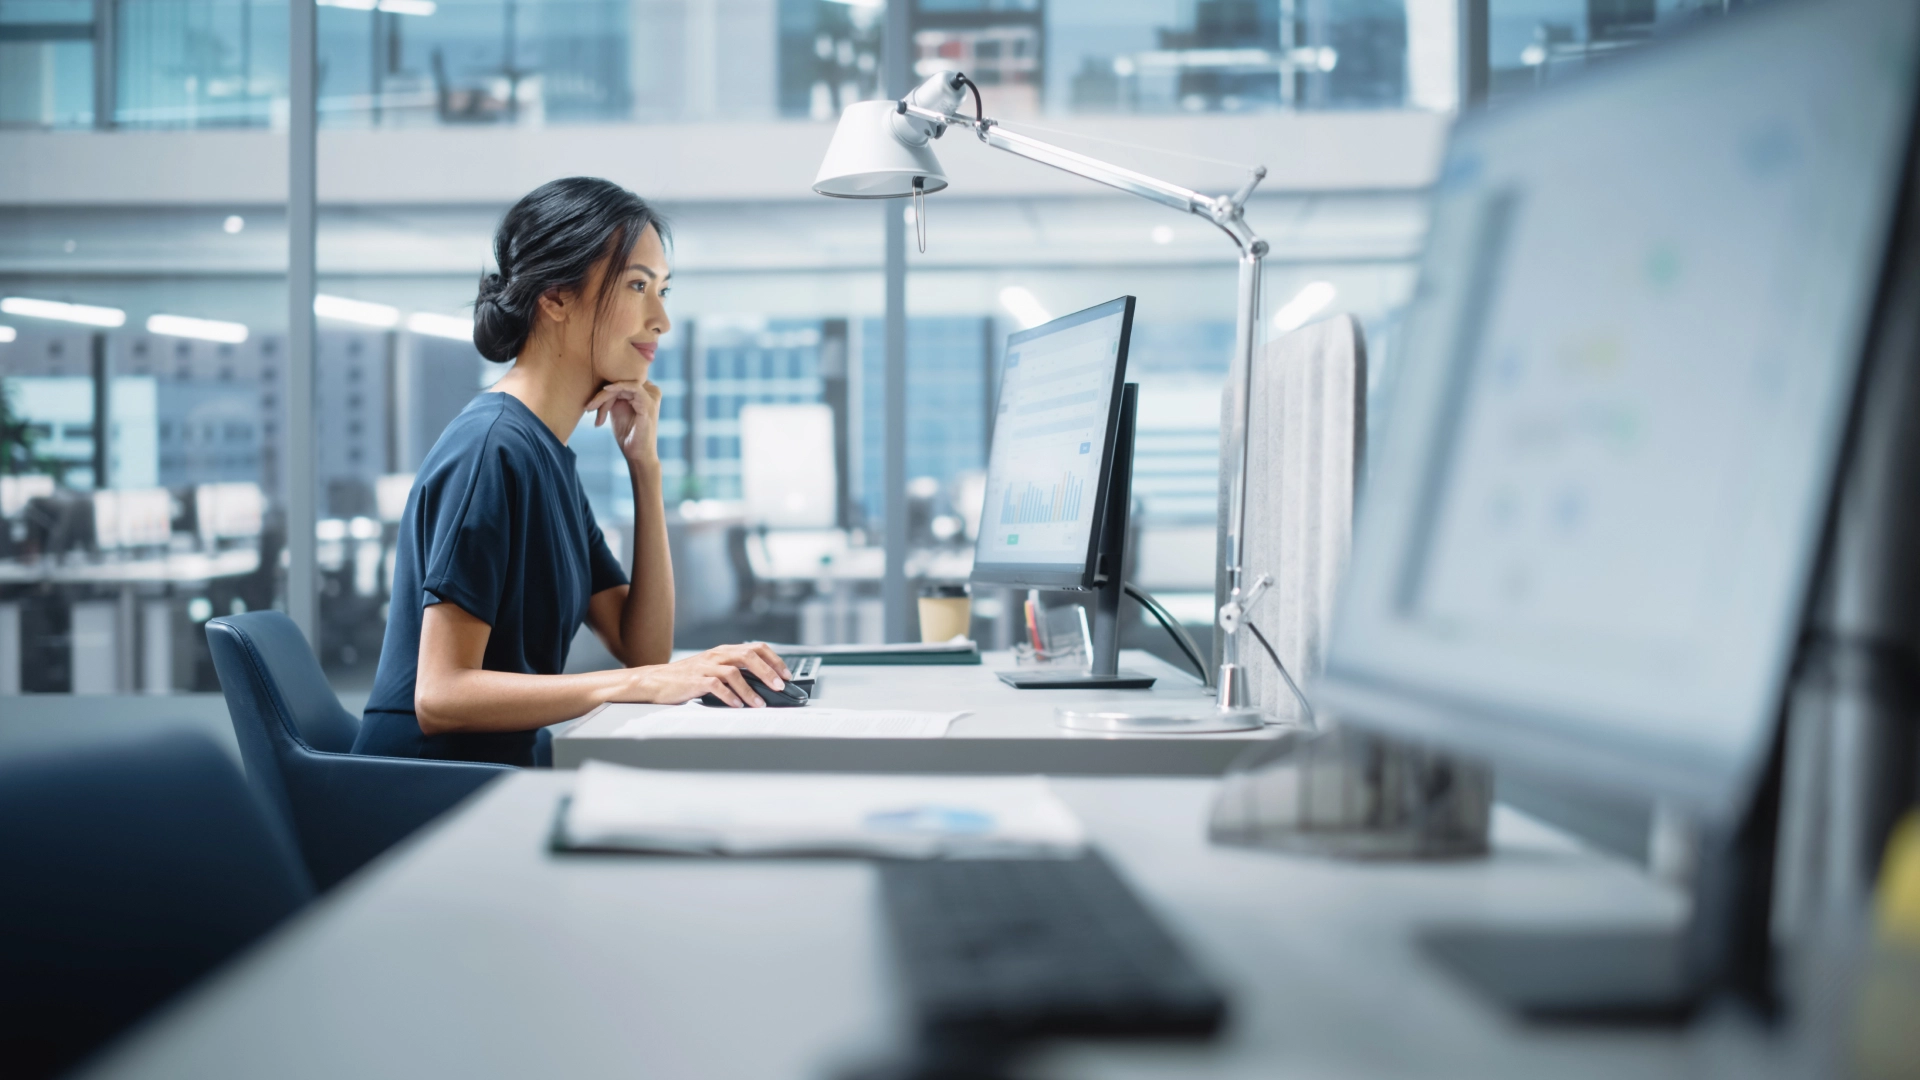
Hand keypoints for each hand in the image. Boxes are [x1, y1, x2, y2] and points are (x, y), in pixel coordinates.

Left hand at [586, 379, 662, 467]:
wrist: (637, 455)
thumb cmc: (628, 434)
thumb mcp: (618, 409)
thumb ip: (614, 395)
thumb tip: (600, 381)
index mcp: (646, 391)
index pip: (622, 381)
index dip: (604, 390)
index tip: (590, 405)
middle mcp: (652, 391)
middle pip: (622, 382)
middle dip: (601, 394)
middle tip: (588, 407)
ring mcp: (652, 397)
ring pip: (623, 385)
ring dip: (604, 395)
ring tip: (591, 407)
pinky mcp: (649, 404)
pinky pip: (633, 387)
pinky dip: (617, 387)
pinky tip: (605, 390)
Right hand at [622, 642, 792, 707]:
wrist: (655, 680)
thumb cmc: (687, 678)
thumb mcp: (713, 669)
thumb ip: (735, 672)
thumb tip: (763, 686)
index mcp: (724, 651)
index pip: (756, 649)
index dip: (774, 660)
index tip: (787, 675)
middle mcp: (717, 656)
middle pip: (749, 656)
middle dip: (768, 672)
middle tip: (780, 687)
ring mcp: (706, 667)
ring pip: (734, 673)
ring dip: (751, 690)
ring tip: (760, 703)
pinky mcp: (695, 680)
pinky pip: (716, 686)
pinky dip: (730, 696)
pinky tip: (737, 705)